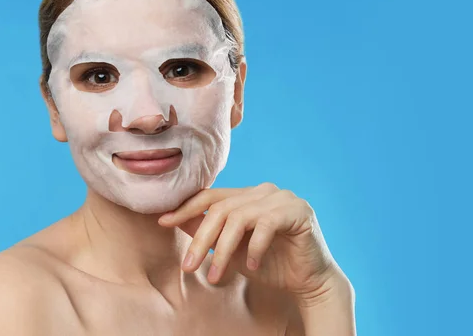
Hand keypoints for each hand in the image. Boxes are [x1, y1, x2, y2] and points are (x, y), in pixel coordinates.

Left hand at [158, 183, 344, 298]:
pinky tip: (250, 266)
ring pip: (240, 217)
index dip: (186, 208)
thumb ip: (208, 233)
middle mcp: (264, 190)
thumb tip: (176, 219)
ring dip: (223, 250)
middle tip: (188, 266)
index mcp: (248, 195)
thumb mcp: (231, 250)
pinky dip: (254, 247)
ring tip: (215, 276)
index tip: (164, 222)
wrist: (308, 282)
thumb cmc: (268, 264)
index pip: (211, 196)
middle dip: (201, 239)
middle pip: (222, 208)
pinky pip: (266, 225)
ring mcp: (283, 198)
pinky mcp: (298, 211)